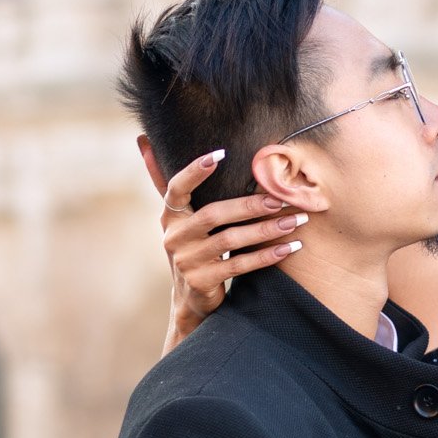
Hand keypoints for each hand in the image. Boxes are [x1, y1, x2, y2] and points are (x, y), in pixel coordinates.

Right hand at [159, 152, 305, 352]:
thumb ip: (166, 182)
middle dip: (250, 205)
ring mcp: (187, 261)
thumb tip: (142, 139)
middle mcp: (174, 237)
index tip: (219, 154)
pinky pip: (239, 266)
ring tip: (295, 221)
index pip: (176, 189)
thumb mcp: (179, 217)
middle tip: (280, 198)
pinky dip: (266, 256)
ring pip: (230, 241)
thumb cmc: (192, 246)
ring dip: (265, 230)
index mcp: (170, 216)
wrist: (190, 297)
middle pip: (214, 215)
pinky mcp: (202, 282)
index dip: (194, 172)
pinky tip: (289, 247)